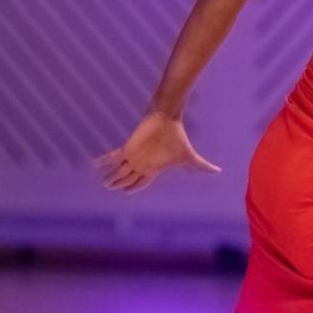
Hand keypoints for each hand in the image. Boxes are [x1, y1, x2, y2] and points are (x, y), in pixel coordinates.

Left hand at [94, 111, 220, 193]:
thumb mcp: (188, 157)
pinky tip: (93, 164)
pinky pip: (112, 156)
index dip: (133, 188)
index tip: (126, 192)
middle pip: (127, 180)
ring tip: (104, 183)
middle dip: (120, 185)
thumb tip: (219, 171)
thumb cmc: (176, 138)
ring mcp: (133, 157)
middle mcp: (141, 165)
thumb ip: (201, 166)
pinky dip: (102, 160)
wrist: (167, 120)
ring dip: (110, 178)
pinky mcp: (127, 148)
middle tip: (111, 188)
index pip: (141, 183)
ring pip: (118, 172)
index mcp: (152, 169)